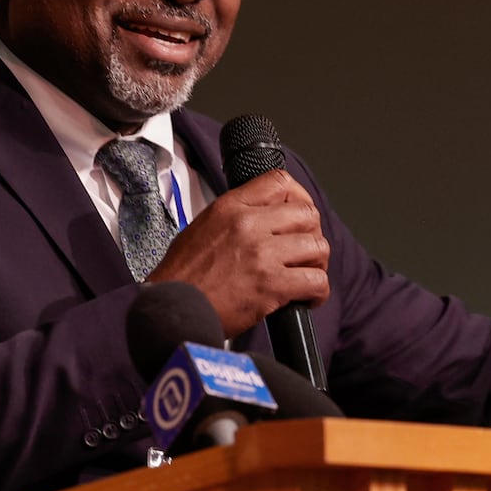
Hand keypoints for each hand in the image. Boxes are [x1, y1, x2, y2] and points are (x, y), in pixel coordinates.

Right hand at [148, 170, 330, 336]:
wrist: (171, 309)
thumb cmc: (183, 276)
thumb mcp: (203, 227)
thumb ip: (236, 216)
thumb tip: (265, 217)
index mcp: (231, 207)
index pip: (279, 182)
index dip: (299, 197)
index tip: (300, 215)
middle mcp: (249, 224)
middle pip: (307, 214)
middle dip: (312, 233)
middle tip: (306, 251)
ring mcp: (262, 254)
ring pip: (318, 247)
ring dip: (318, 263)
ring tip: (307, 274)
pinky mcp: (271, 285)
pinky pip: (316, 281)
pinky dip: (318, 291)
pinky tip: (308, 298)